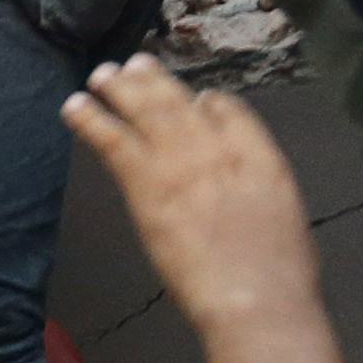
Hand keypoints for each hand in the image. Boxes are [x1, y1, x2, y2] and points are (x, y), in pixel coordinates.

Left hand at [62, 55, 320, 334]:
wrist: (256, 298)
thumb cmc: (281, 276)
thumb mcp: (287, 216)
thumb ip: (263, 187)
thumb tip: (247, 177)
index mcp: (261, 157)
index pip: (230, 110)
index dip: (208, 101)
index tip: (195, 98)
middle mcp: (219, 148)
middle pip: (180, 101)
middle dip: (155, 81)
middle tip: (135, 64)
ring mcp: (180, 162)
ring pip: (144, 110)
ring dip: (120, 88)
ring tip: (102, 74)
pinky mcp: (146, 183)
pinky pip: (112, 140)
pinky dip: (91, 119)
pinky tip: (74, 107)